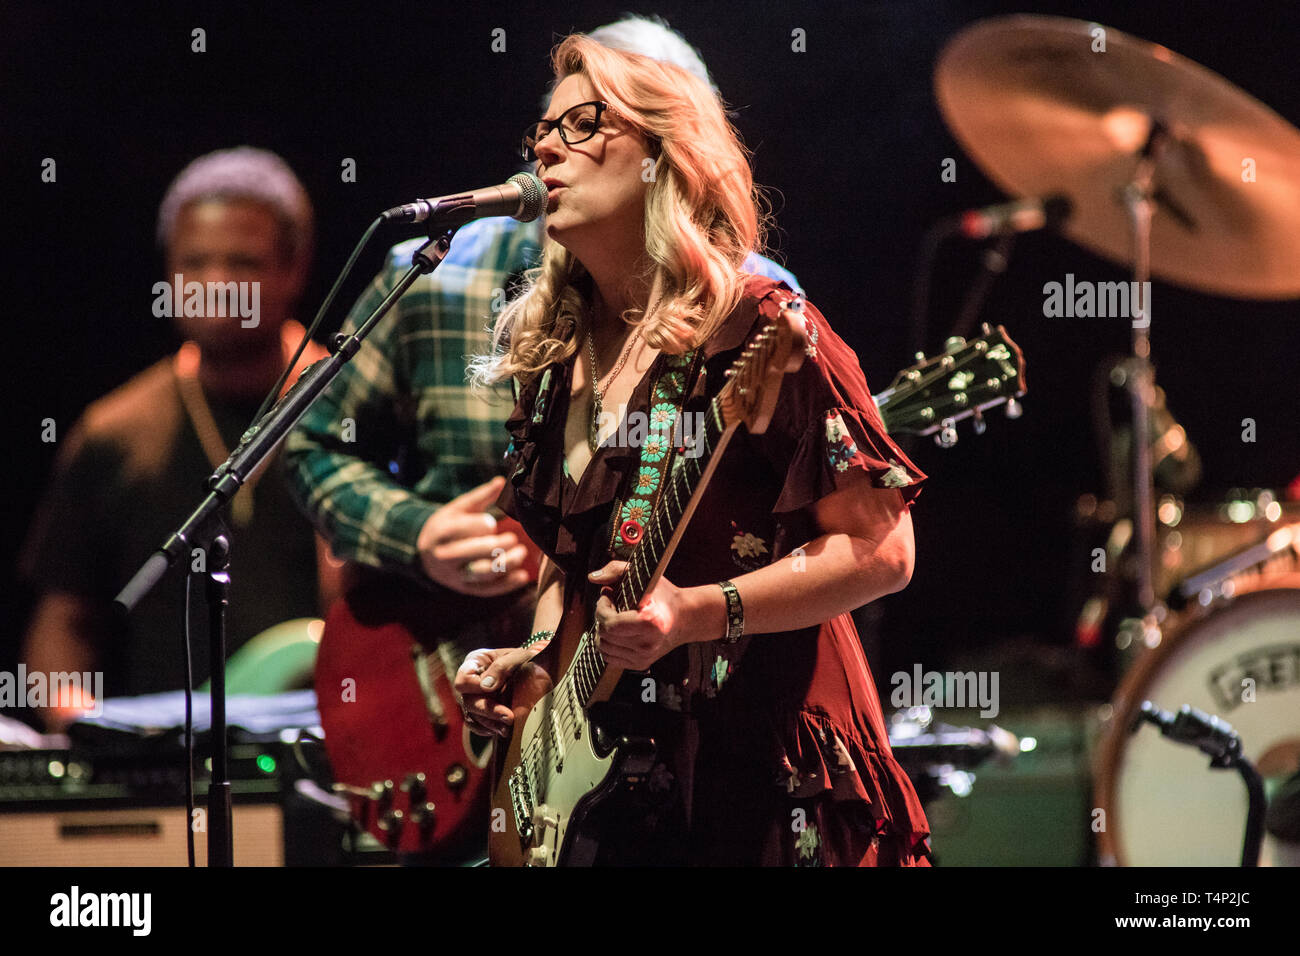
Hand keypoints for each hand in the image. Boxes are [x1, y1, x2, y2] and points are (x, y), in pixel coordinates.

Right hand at [417, 476, 533, 595]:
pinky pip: (487, 590)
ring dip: (505, 565)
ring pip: (482, 574)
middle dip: (497, 546)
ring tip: (522, 554)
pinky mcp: (464, 589)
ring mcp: (454, 575)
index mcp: (441, 532)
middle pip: (474, 553)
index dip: (482, 526)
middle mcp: (444, 557)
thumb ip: (480, 496)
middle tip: (514, 539)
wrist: (425, 553)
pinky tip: (522, 577)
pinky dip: (506, 585)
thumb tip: (502, 481)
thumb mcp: (458, 508)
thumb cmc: (447, 526)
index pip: (464, 530)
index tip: (491, 523)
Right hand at [454, 644, 552, 737]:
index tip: (492, 690)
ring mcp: (475, 698)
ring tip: (508, 727)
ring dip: (491, 723)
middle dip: (488, 710)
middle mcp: (471, 682)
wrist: (537, 672)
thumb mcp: (518, 657)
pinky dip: (489, 728)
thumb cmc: (525, 660)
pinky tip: (502, 728)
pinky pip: (477, 726)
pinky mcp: (482, 713)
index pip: (463, 680)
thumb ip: (501, 666)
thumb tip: (485, 686)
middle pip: (468, 701)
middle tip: (508, 717)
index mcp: (475, 663)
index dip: (474, 687)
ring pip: (473, 716)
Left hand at [588, 561, 723, 670]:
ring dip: (602, 631)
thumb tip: (593, 578)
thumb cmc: (665, 596)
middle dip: (601, 617)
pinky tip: (615, 632)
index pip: (609, 624)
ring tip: (612, 618)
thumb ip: (616, 570)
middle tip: (610, 606)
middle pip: (604, 635)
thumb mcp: (645, 576)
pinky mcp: (641, 664)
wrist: (686, 618)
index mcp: (649, 622)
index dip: (601, 608)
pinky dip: (607, 644)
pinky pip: (610, 658)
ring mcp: (644, 656)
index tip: (607, 597)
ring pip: (604, 648)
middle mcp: (647, 643)